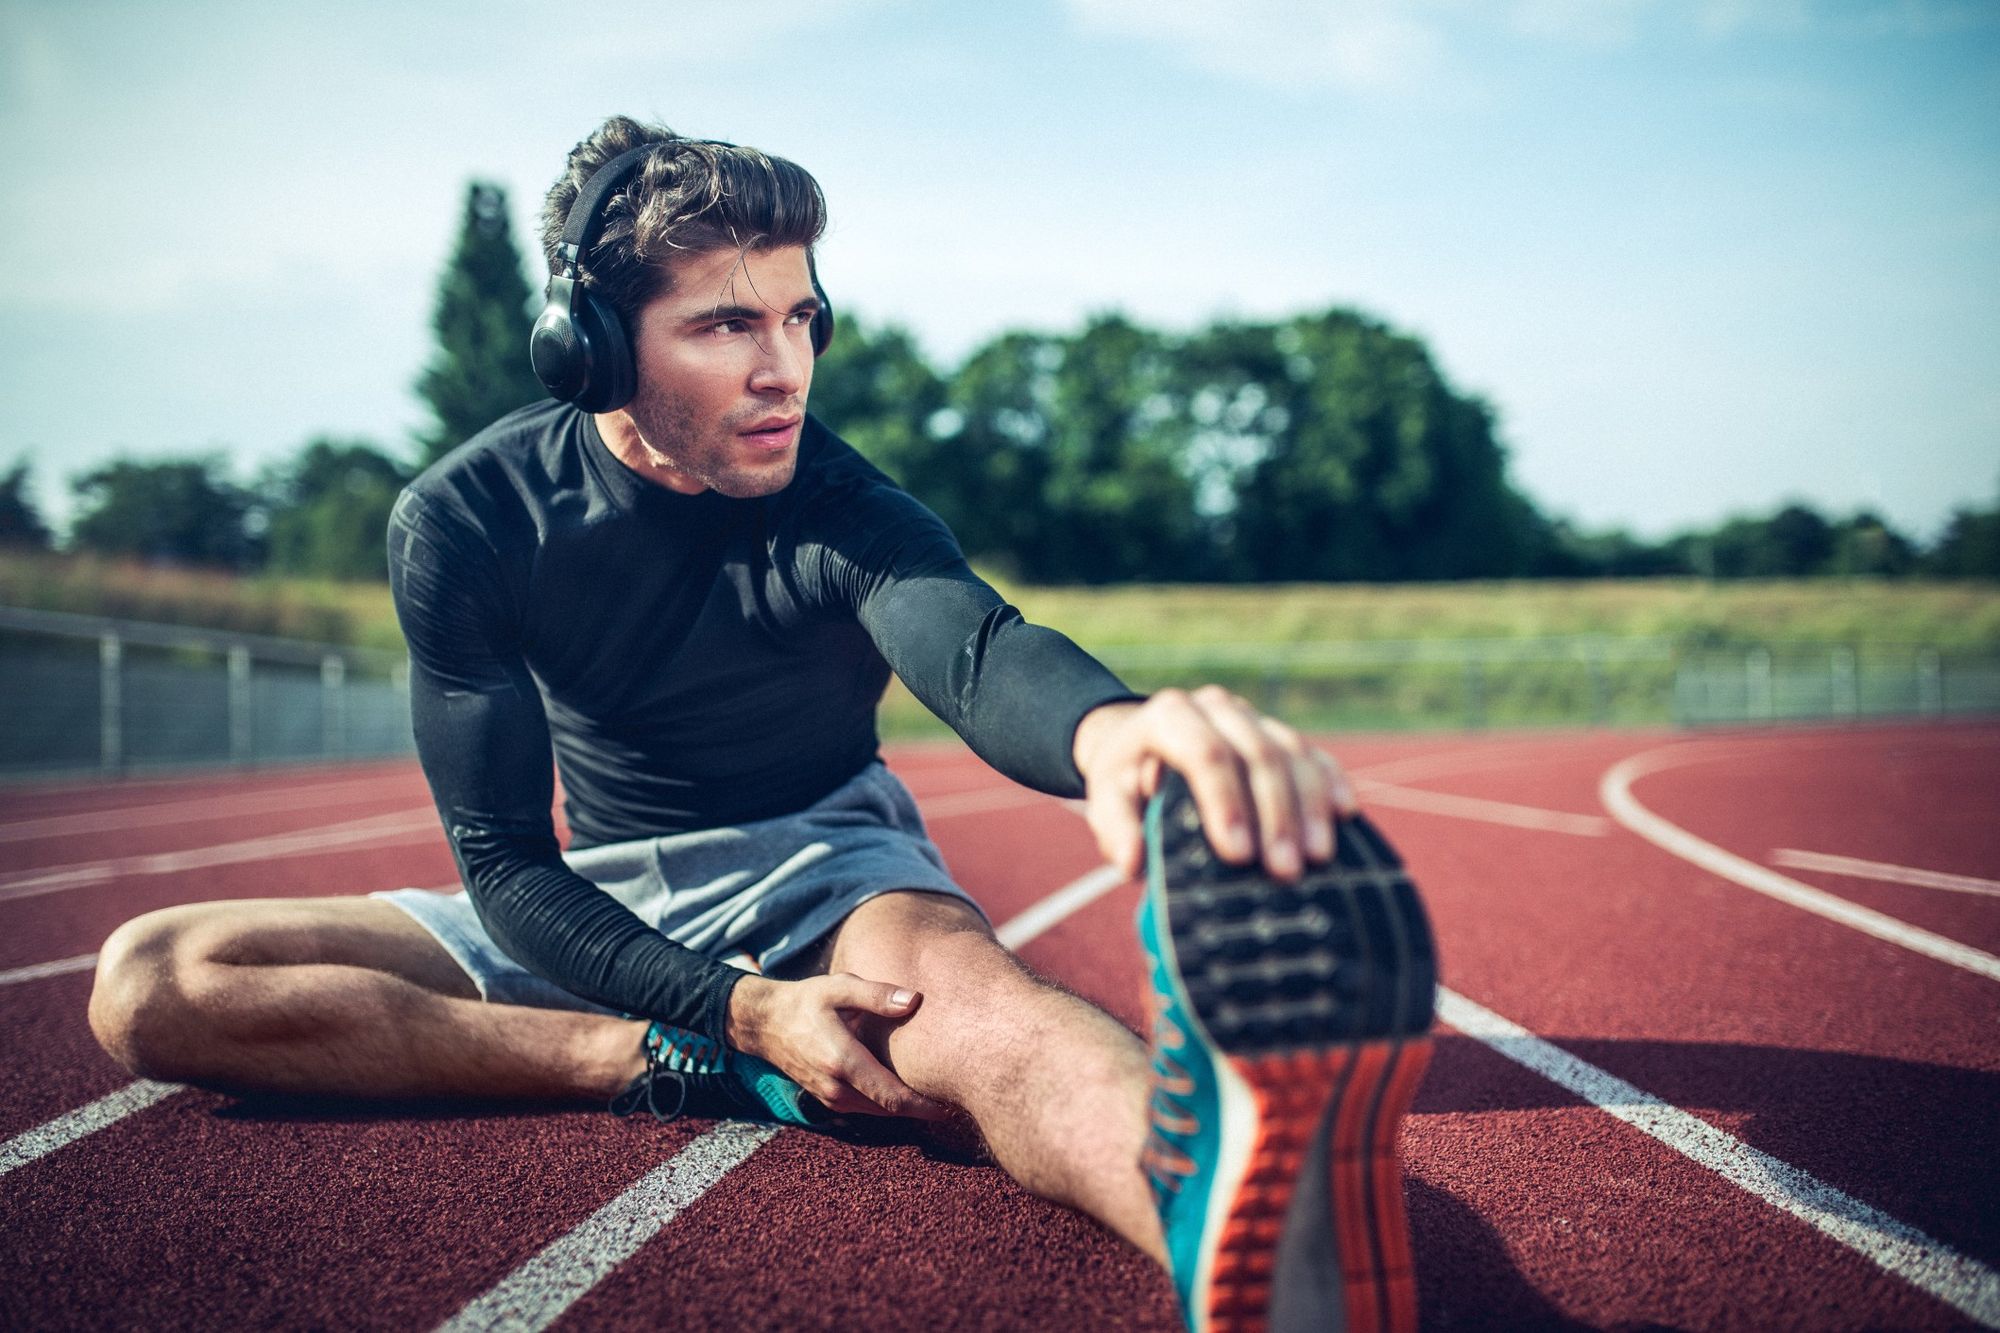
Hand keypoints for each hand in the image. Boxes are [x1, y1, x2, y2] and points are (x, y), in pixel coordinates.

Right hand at [724, 972, 951, 1120]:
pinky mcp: (829, 1099)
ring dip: (906, 1109)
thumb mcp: (840, 987)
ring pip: (879, 1113)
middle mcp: (837, 1088)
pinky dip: (888, 1105)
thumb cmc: (807, 1001)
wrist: (765, 1024)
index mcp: (843, 1062)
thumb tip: (915, 1001)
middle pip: (890, 1110)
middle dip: (922, 1109)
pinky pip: (867, 1108)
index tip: (952, 1105)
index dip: (924, 1105)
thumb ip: (877, 995)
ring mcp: (831, 1098)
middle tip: (956, 1100)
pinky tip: (908, 1092)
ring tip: (938, 1097)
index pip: (892, 1096)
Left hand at [1071, 687, 1358, 882]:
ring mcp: (1253, 717)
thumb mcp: (1108, 798)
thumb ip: (1116, 827)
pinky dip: (1331, 783)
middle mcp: (1216, 707)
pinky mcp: (1278, 733)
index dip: (1226, 802)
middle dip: (1275, 815)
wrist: (1144, 746)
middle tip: (1285, 870)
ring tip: (1318, 858)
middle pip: (1257, 753)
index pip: (1206, 753)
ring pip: (1292, 752)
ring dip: (1309, 807)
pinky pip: (1314, 754)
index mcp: (1170, 716)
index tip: (1238, 855)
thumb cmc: (1126, 780)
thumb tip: (1133, 861)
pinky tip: (1345, 814)